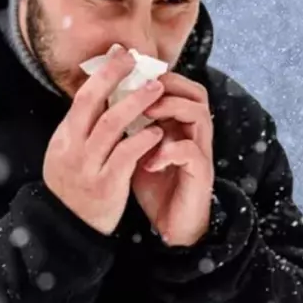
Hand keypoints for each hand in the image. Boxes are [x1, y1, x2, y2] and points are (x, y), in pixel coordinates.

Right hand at [43, 46, 166, 234]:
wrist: (70, 230)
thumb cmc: (77, 187)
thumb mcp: (70, 154)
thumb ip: (85, 128)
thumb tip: (105, 94)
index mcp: (64, 138)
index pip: (82, 98)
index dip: (102, 74)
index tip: (120, 54)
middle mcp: (71, 149)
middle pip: (91, 103)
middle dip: (114, 77)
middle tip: (137, 60)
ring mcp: (87, 166)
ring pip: (111, 126)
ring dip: (136, 103)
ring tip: (157, 89)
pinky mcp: (106, 185)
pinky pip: (126, 155)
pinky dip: (143, 139)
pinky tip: (158, 130)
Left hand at [132, 72, 214, 246]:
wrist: (173, 226)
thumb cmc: (155, 186)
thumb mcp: (137, 151)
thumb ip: (129, 127)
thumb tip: (101, 101)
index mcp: (180, 125)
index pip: (180, 87)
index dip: (159, 76)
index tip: (132, 76)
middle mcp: (195, 134)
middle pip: (197, 93)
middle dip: (168, 86)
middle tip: (142, 91)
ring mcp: (201, 153)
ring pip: (198, 114)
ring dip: (171, 110)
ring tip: (147, 117)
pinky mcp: (201, 174)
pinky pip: (191, 152)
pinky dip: (168, 151)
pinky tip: (148, 162)